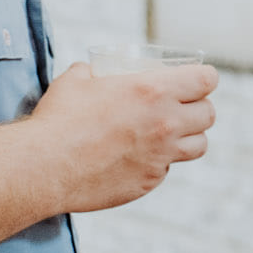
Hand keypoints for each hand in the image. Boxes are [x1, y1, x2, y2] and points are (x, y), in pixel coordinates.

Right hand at [33, 61, 219, 212]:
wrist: (44, 166)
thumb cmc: (58, 119)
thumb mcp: (77, 79)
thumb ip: (95, 71)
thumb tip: (95, 71)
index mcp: (155, 90)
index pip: (207, 80)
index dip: (204, 78)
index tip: (198, 81)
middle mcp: (166, 123)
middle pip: (208, 114)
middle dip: (199, 108)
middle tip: (183, 108)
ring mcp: (161, 155)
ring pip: (200, 145)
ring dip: (189, 138)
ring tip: (171, 134)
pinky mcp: (149, 181)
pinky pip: (167, 169)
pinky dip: (159, 163)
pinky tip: (138, 158)